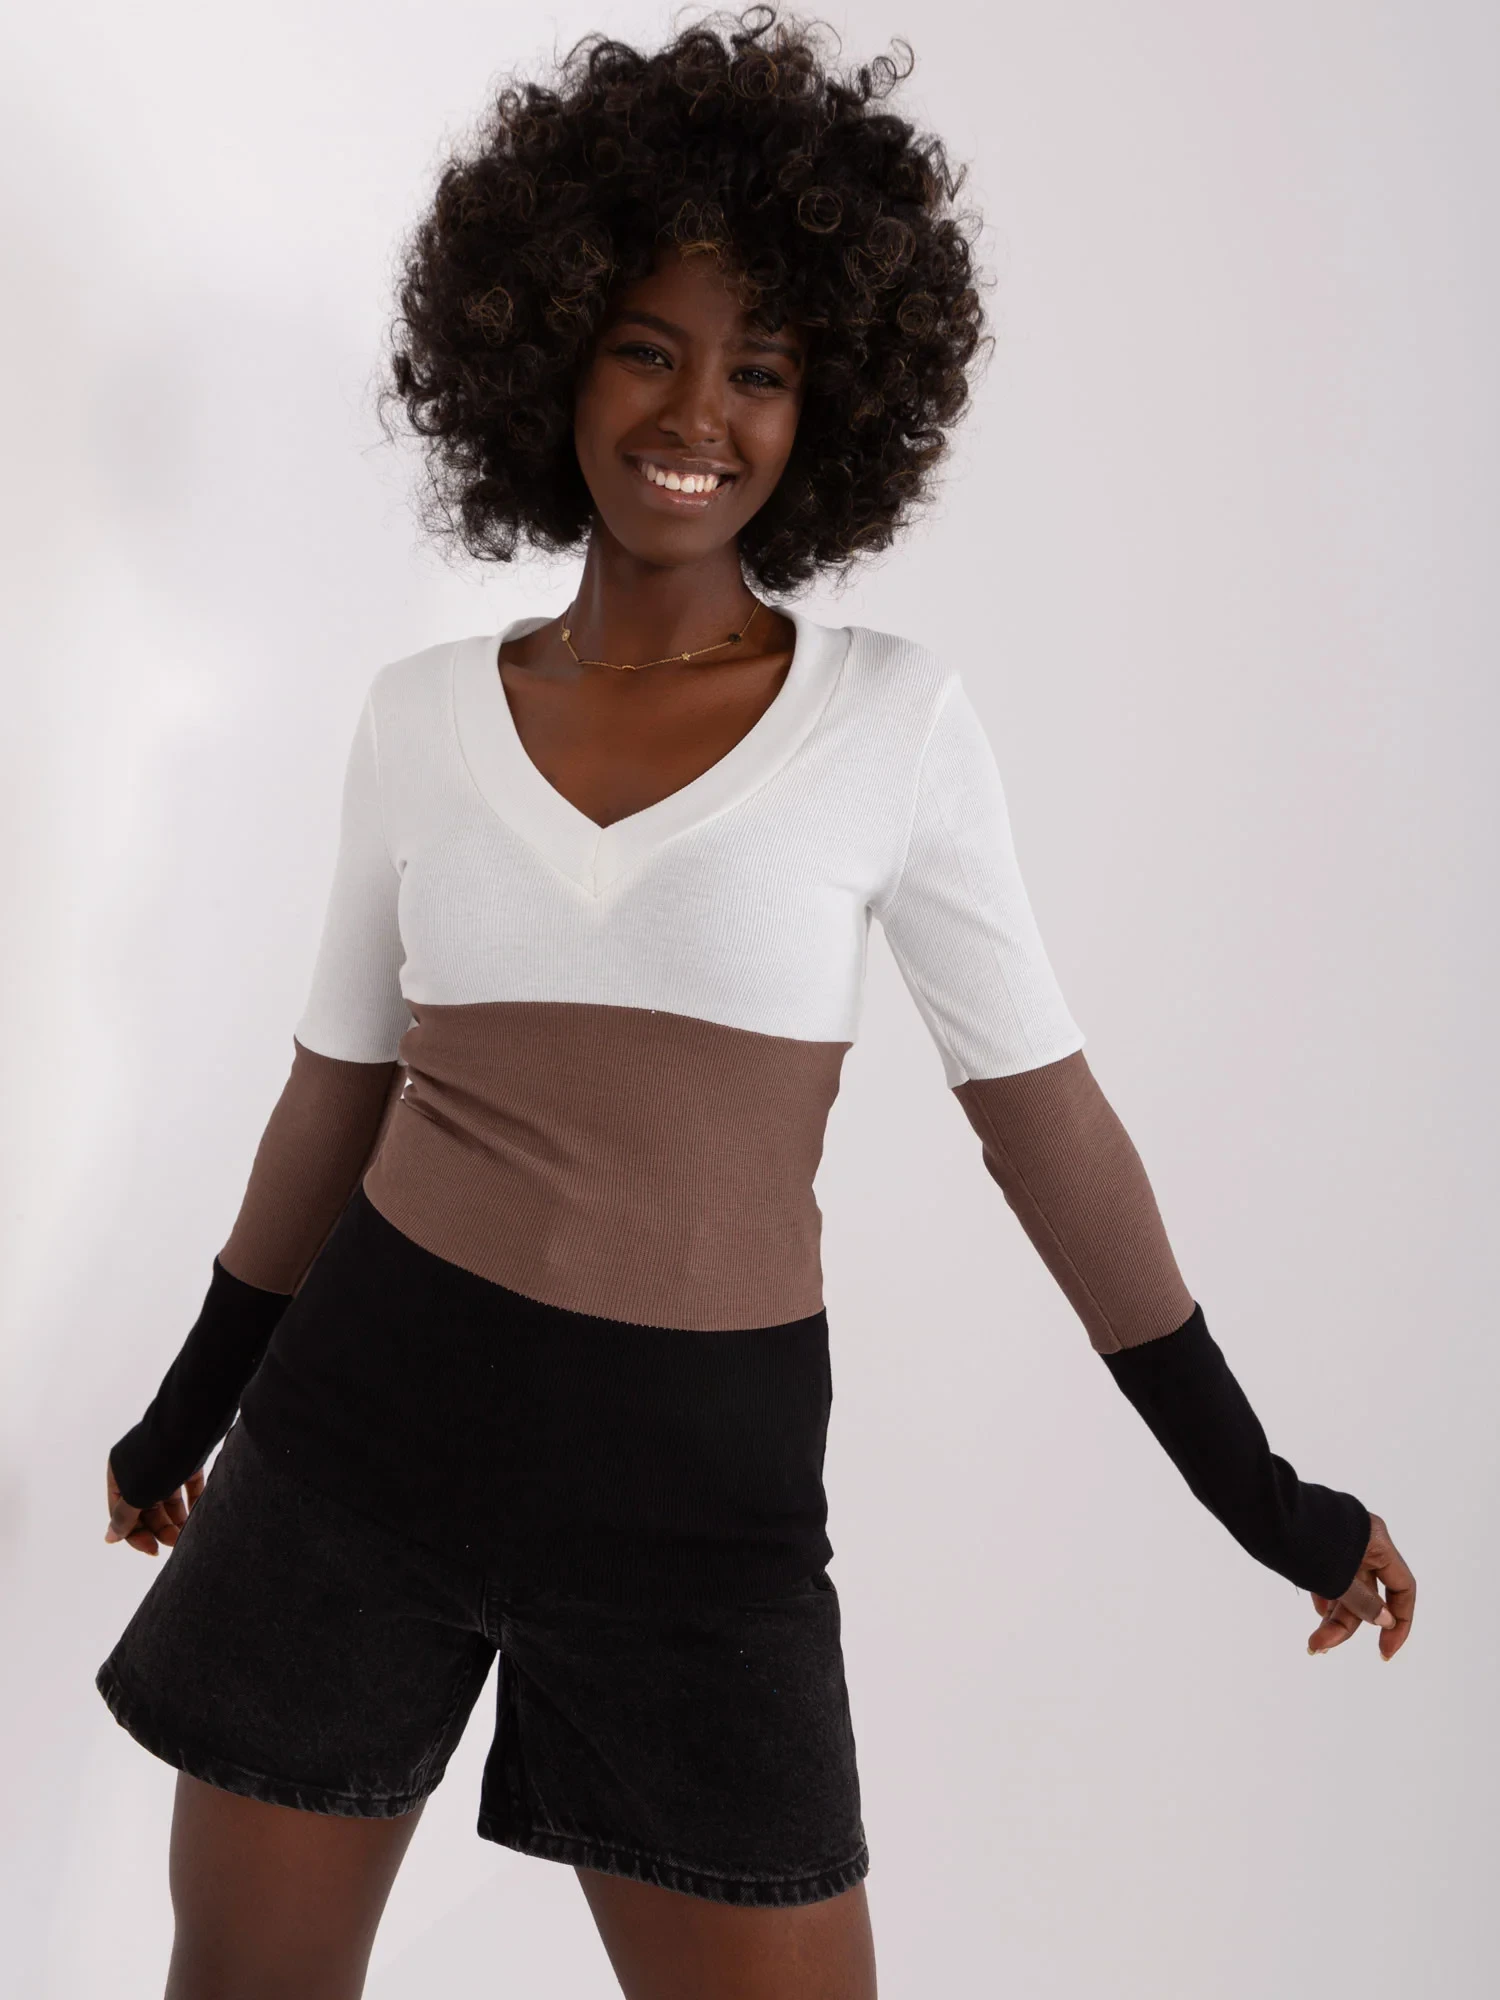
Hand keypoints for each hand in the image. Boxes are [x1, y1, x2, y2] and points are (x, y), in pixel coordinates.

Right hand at [104, 1456, 205, 1555]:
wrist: (194, 1420)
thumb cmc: (160, 1457)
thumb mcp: (137, 1492)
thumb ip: (124, 1517)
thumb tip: (109, 1538)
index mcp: (119, 1472)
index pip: (122, 1513)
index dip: (137, 1535)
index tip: (155, 1550)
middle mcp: (139, 1467)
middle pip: (147, 1507)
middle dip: (161, 1528)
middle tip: (178, 1543)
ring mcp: (165, 1461)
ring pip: (169, 1498)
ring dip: (177, 1518)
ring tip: (190, 1534)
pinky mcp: (189, 1457)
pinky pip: (189, 1485)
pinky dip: (194, 1501)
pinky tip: (201, 1514)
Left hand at [1307, 1511, 1412, 1659]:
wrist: (1259, 1506)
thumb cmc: (1301, 1536)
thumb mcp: (1336, 1576)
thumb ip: (1363, 1601)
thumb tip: (1387, 1620)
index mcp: (1377, 1541)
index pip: (1403, 1587)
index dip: (1400, 1623)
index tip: (1383, 1653)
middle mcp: (1364, 1541)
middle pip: (1368, 1594)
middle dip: (1347, 1624)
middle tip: (1321, 1646)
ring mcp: (1341, 1543)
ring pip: (1347, 1589)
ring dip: (1333, 1617)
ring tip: (1314, 1642)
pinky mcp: (1319, 1544)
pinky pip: (1330, 1577)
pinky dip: (1326, 1597)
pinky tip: (1318, 1614)